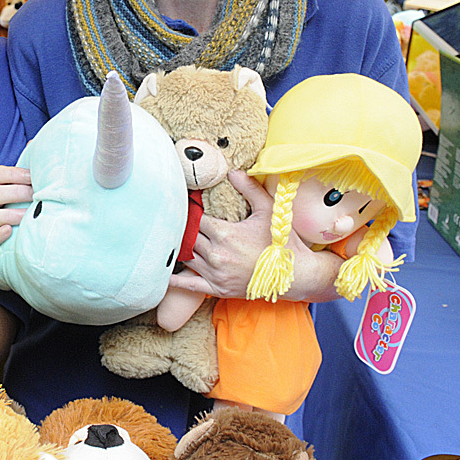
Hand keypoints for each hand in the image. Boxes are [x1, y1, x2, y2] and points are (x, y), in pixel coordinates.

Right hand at [0, 164, 31, 247]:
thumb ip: (37, 178)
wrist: (35, 228)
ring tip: (26, 215)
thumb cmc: (35, 203)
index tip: (32, 177)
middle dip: (15, 194)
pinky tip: (10, 231)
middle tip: (35, 196)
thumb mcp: (34, 188)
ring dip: (8, 215)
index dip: (13, 174)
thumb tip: (51, 168)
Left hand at [168, 170, 342, 302]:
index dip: (190, 210)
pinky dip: (174, 280)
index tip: (185, 204)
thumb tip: (232, 171)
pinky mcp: (217, 288)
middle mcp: (216, 254)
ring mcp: (215, 273)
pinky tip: (163, 272)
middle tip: (174, 218)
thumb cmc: (282, 241)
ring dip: (180, 247)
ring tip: (171, 237)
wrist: (296, 275)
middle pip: (188, 236)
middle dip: (183, 227)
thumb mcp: (268, 209)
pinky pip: (189, 285)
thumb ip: (249, 188)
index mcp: (225, 233)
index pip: (196, 218)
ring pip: (186, 256)